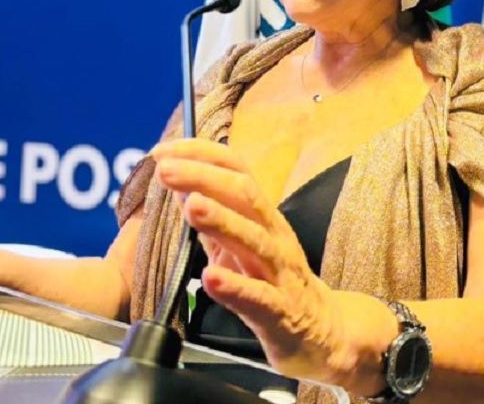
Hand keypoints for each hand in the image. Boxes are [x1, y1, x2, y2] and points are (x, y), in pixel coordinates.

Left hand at [151, 139, 344, 381]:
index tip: (162, 152)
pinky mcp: (281, 311)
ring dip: (221, 220)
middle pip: (244, 194)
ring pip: (254, 240)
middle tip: (166, 170)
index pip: (235, 170)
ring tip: (191, 207)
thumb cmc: (274, 281)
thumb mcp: (240, 242)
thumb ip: (212, 216)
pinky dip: (234, 286)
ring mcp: (280, 272)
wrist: (321, 331)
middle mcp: (273, 234)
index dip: (199, 155)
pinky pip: (258, 296)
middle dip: (203, 177)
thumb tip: (179, 185)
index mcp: (261, 214)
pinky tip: (210, 278)